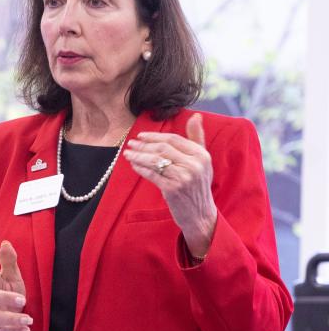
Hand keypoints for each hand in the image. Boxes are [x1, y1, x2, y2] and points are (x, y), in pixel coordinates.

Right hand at [0, 240, 31, 330]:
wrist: (0, 314)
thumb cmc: (6, 289)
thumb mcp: (10, 276)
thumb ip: (8, 261)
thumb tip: (6, 242)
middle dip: (4, 299)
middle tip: (23, 300)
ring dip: (11, 319)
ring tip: (29, 320)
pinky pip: (0, 330)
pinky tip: (27, 330)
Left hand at [122, 113, 216, 258]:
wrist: (200, 214)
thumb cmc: (198, 186)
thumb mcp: (202, 161)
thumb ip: (197, 138)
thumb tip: (196, 116)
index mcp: (201, 155)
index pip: (174, 139)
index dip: (155, 136)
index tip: (140, 136)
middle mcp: (194, 164)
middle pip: (163, 148)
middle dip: (143, 145)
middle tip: (130, 144)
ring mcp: (183, 177)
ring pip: (155, 161)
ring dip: (138, 156)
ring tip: (128, 154)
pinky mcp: (172, 189)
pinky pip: (152, 174)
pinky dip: (140, 168)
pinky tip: (133, 165)